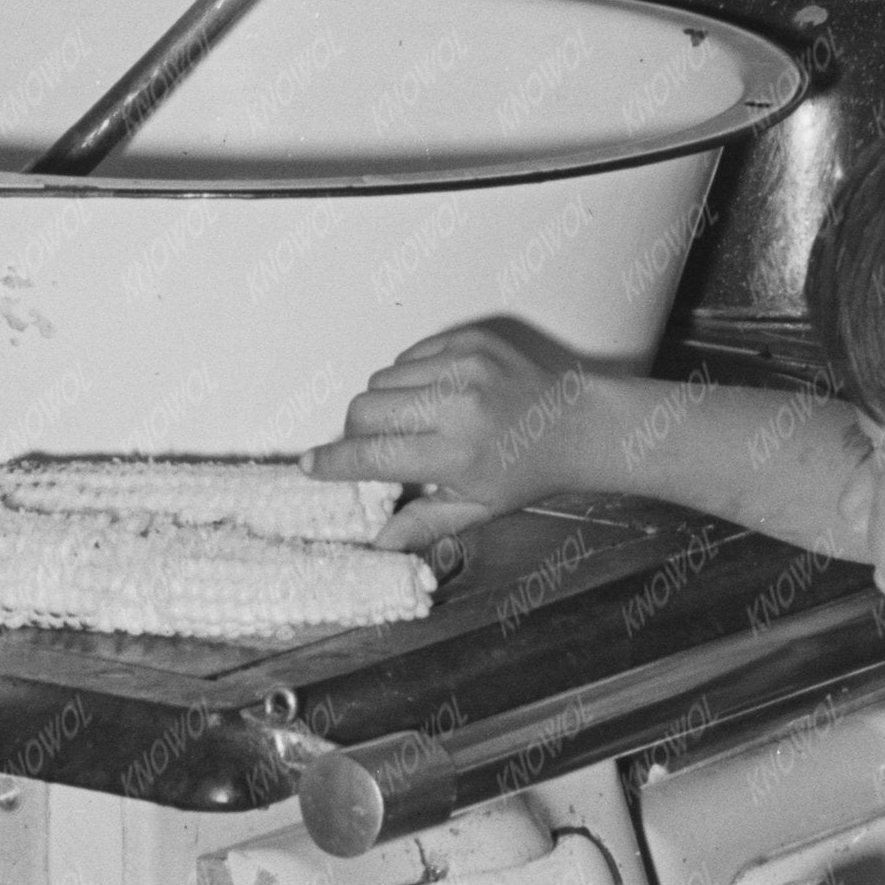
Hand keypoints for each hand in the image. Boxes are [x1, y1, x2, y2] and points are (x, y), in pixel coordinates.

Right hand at [311, 320, 620, 542]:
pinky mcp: (468, 340)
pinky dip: (407, 378)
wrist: (576, 424)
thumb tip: (378, 543)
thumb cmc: (526, 473)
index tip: (308, 465)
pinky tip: (431, 396)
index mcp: (457, 453)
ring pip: (380, 378)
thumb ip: (424, 524)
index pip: (373, 456)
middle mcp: (458, 405)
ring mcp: (464, 366)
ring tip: (409, 421)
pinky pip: (407, 356)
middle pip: (364, 409)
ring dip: (381, 402)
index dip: (332, 462)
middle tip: (371, 446)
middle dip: (355, 430)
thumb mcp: (478, 508)